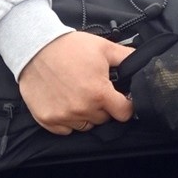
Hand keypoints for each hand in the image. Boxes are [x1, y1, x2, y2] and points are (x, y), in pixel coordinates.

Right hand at [18, 31, 134, 135]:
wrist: (35, 47)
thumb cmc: (69, 47)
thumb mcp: (104, 48)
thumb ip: (127, 58)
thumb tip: (142, 64)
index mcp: (99, 94)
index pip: (124, 113)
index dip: (126, 105)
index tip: (121, 99)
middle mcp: (82, 109)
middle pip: (104, 118)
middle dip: (104, 106)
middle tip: (94, 89)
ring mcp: (63, 116)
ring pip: (86, 125)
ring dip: (86, 114)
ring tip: (79, 94)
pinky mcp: (47, 119)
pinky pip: (66, 130)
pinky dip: (68, 120)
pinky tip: (65, 102)